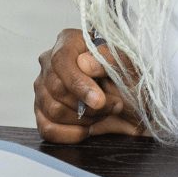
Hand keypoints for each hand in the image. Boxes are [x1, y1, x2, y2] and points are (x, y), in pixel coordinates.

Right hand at [32, 28, 147, 143]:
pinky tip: (87, 127)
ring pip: (52, 110)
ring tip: (103, 114)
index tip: (99, 100)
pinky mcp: (43, 112)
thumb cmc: (128, 78)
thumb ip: (109, 58)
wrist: (134, 103)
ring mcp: (43, 88)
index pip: (61, 61)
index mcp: (68, 42)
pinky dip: (71, 134)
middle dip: (89, 105)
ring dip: (84, 119)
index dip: (78, 83)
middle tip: (114, 105)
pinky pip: (47, 128)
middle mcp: (50, 63)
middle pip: (56, 89)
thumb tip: (84, 65)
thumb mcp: (128, 63)